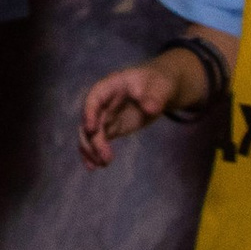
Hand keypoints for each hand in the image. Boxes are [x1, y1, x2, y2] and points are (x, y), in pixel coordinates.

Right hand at [78, 50, 203, 168]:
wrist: (161, 89)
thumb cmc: (159, 83)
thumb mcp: (161, 87)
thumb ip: (155, 97)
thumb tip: (150, 108)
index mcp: (111, 86)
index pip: (95, 97)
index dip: (89, 112)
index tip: (91, 129)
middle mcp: (103, 101)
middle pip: (90, 119)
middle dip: (93, 139)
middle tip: (105, 157)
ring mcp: (106, 115)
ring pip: (90, 133)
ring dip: (91, 149)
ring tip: (100, 165)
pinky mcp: (112, 127)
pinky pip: (98, 140)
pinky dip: (95, 152)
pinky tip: (95, 166)